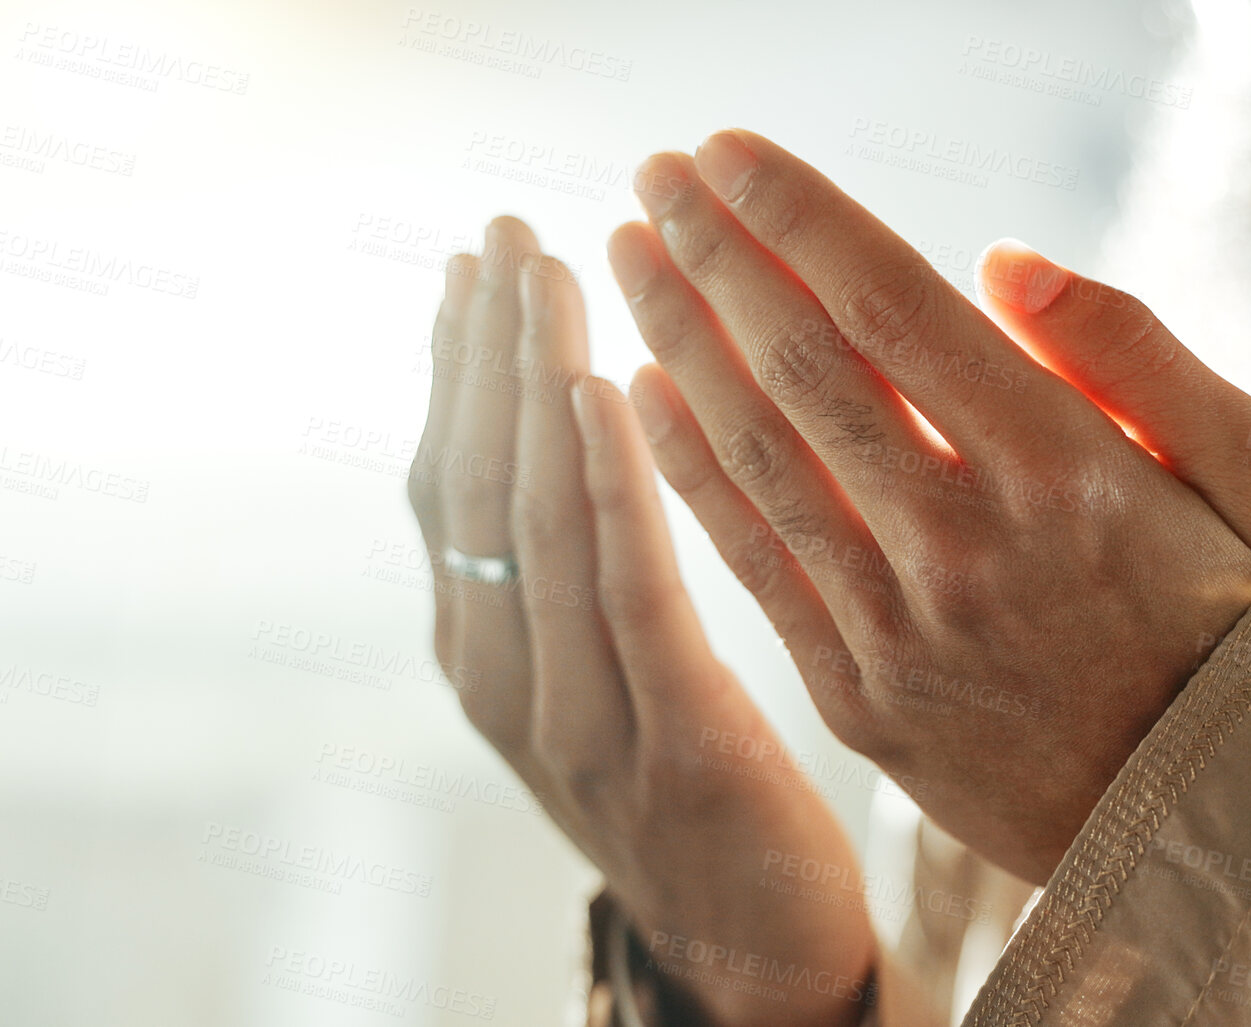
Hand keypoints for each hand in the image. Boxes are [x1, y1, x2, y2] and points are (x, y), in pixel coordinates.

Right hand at [407, 218, 874, 1026]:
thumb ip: (580, 573)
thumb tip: (576, 430)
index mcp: (491, 654)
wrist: (752, 949)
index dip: (456, 371)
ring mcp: (578, 717)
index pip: (455, 486)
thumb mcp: (612, 672)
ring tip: (544, 275)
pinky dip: (607, 490)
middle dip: (486, 351)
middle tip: (507, 232)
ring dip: (530, 387)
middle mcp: (507, 678)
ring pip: (535, 524)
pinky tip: (602, 395)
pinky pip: (630, 595)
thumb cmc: (699, 788)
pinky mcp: (671, 744)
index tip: (472, 262)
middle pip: (479, 487)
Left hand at [607, 132, 1250, 881]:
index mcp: (1069, 468)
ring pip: (759, 459)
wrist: (1231, 828)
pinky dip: (688, 476)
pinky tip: (636, 398)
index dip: (797, 217)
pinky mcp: (863, 704)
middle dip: (715, 254)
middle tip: (653, 175)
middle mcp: (968, 543)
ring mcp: (904, 632)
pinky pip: (752, 570)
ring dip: (678, 344)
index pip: (894, 306)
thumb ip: (1135, 352)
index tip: (728, 150)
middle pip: (804, 366)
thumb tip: (1000, 261)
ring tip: (625, 257)